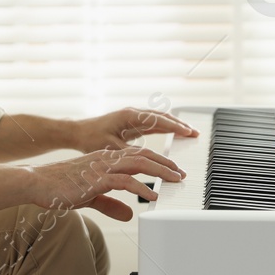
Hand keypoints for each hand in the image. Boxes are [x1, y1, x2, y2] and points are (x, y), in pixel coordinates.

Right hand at [25, 147, 185, 221]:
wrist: (36, 182)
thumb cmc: (58, 188)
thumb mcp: (90, 198)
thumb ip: (110, 204)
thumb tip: (128, 214)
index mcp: (105, 159)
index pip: (137, 154)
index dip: (157, 160)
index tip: (171, 169)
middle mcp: (106, 158)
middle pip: (144, 155)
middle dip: (165, 163)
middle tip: (181, 173)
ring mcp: (102, 166)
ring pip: (139, 163)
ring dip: (160, 171)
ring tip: (175, 180)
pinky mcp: (96, 179)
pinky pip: (125, 181)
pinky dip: (142, 187)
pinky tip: (152, 195)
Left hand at [72, 107, 198, 150]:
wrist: (78, 132)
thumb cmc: (91, 139)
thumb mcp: (111, 149)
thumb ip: (130, 154)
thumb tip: (148, 160)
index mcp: (130, 117)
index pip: (159, 120)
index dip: (175, 127)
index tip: (189, 133)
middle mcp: (134, 114)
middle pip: (163, 117)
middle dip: (180, 125)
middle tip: (196, 134)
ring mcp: (134, 117)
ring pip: (160, 119)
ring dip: (175, 125)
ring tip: (189, 133)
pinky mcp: (132, 123)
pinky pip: (154, 123)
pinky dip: (166, 127)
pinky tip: (174, 133)